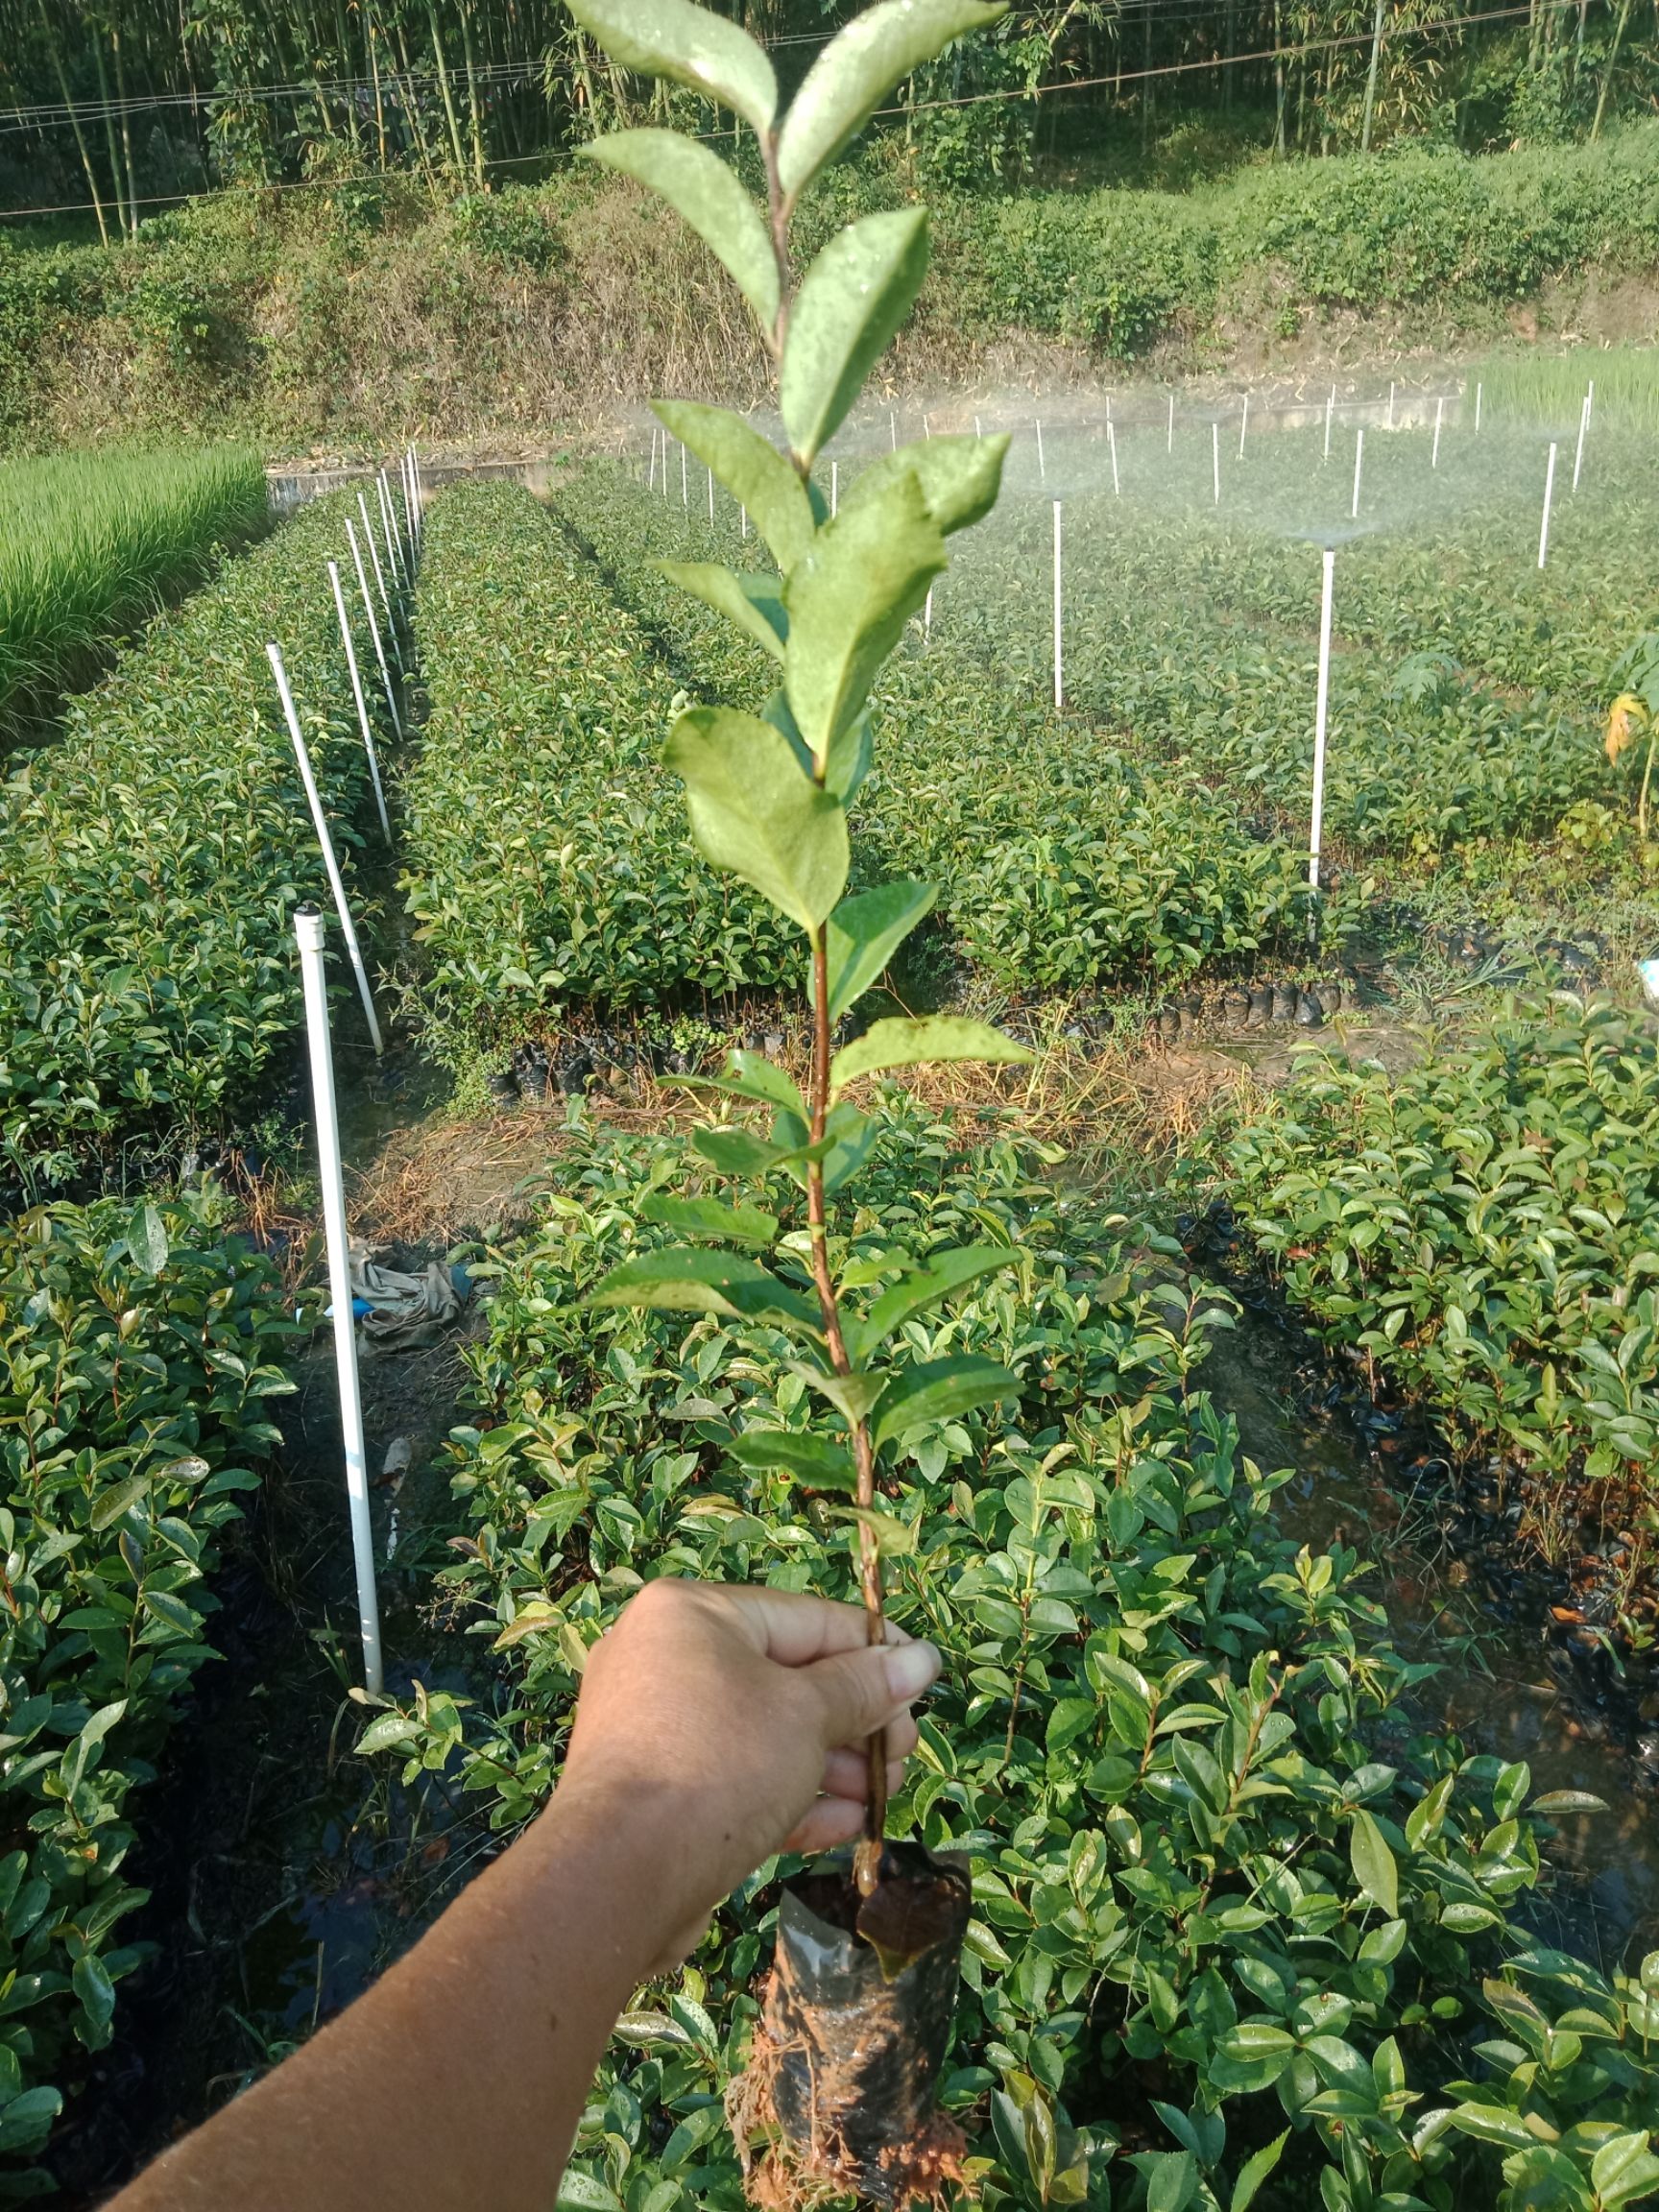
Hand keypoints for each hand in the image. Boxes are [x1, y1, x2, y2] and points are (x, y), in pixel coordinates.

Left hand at [556, 1580, 939, 1968]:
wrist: (618, 1875)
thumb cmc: (718, 1764)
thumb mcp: (806, 1715)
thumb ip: (865, 1686)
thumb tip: (922, 1658)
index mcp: (692, 1613)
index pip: (805, 1618)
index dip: (872, 1650)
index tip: (924, 1680)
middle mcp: (666, 1658)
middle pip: (786, 1679)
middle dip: (854, 1720)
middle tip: (901, 1753)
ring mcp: (656, 1728)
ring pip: (765, 1735)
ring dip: (832, 1765)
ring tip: (882, 1796)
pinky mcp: (656, 1791)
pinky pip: (735, 1779)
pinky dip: (789, 1797)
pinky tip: (846, 1825)